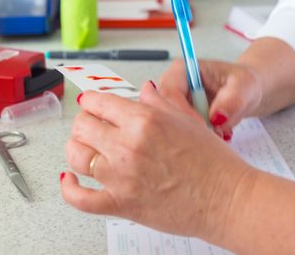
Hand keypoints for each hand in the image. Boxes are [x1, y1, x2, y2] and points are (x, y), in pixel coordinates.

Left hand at [61, 81, 253, 239]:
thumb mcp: (187, 119)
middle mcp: (128, 144)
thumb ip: (159, 101)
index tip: (94, 106)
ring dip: (77, 149)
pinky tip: (69, 180)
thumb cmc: (214, 162)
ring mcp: (121, 176)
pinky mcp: (120, 204)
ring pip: (76, 156)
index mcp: (144, 119)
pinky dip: (69, 188)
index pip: (98, 102)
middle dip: (85, 123)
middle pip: (82, 126)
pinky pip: (79, 198)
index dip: (93, 102)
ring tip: (85, 148)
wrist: (226, 199)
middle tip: (93, 127)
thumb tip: (144, 90)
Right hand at [159, 59, 262, 139]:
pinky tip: (216, 133)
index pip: (170, 93)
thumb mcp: (244, 86)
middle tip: (215, 134)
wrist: (244, 93)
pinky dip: (198, 137)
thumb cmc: (242, 82)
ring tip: (220, 132)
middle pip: (165, 111)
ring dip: (195, 133)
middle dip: (190, 126)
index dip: (184, 112)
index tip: (204, 126)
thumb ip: (232, 100)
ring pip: (173, 124)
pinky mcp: (178, 117)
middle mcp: (172, 86)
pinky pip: (180, 132)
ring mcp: (174, 103)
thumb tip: (217, 117)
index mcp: (182, 70)